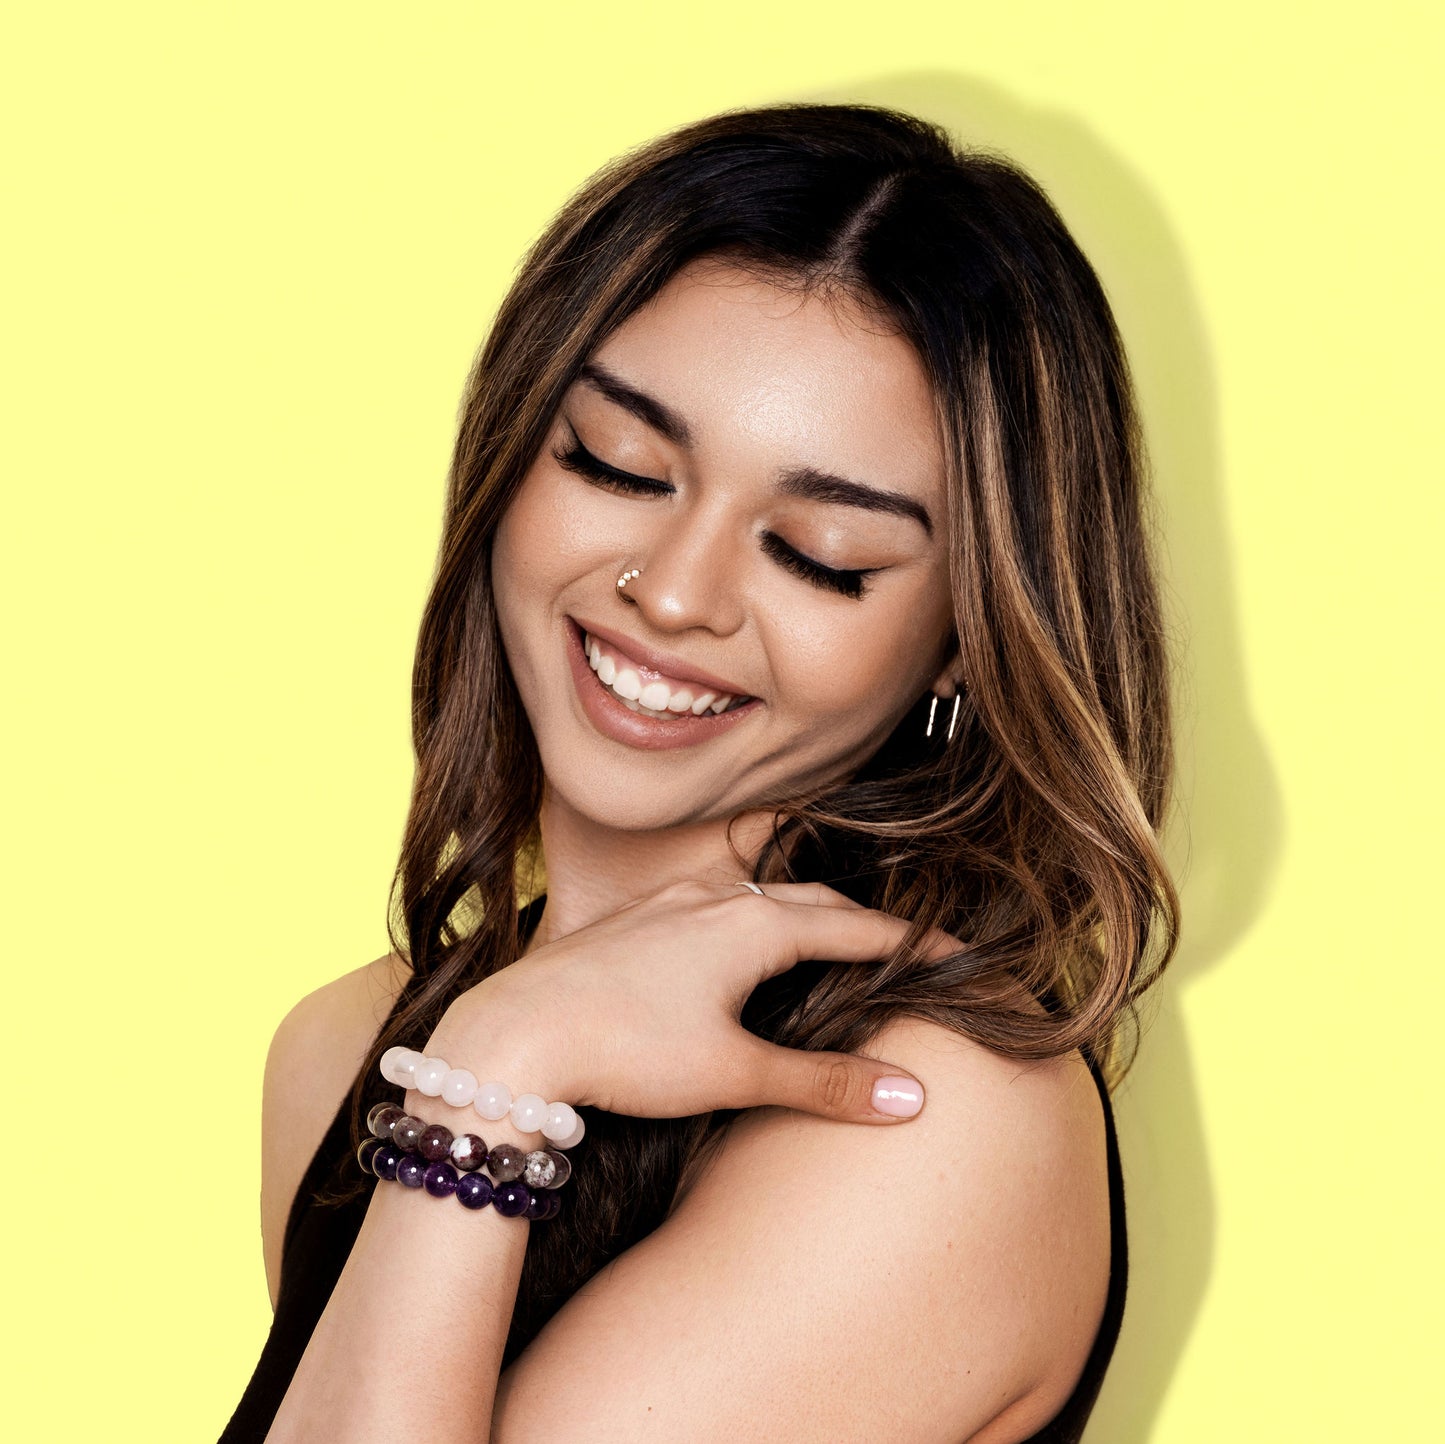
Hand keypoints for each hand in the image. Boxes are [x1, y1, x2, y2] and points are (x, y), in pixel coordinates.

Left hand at [428, 880, 961, 1125]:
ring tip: (827, 932)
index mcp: (751, 925)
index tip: (959, 955)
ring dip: (802, 908)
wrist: (512, 1035)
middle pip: (811, 899)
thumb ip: (823, 1080)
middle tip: (904, 946)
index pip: (856, 926)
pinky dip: (749, 910)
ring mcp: (668, 901)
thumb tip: (910, 1095)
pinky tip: (733, 934)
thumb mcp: (732, 1072)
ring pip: (757, 890)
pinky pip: (712, 897)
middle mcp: (714, 898)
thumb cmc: (623, 1050)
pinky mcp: (631, 917)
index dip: (912, 943)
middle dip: (862, 921)